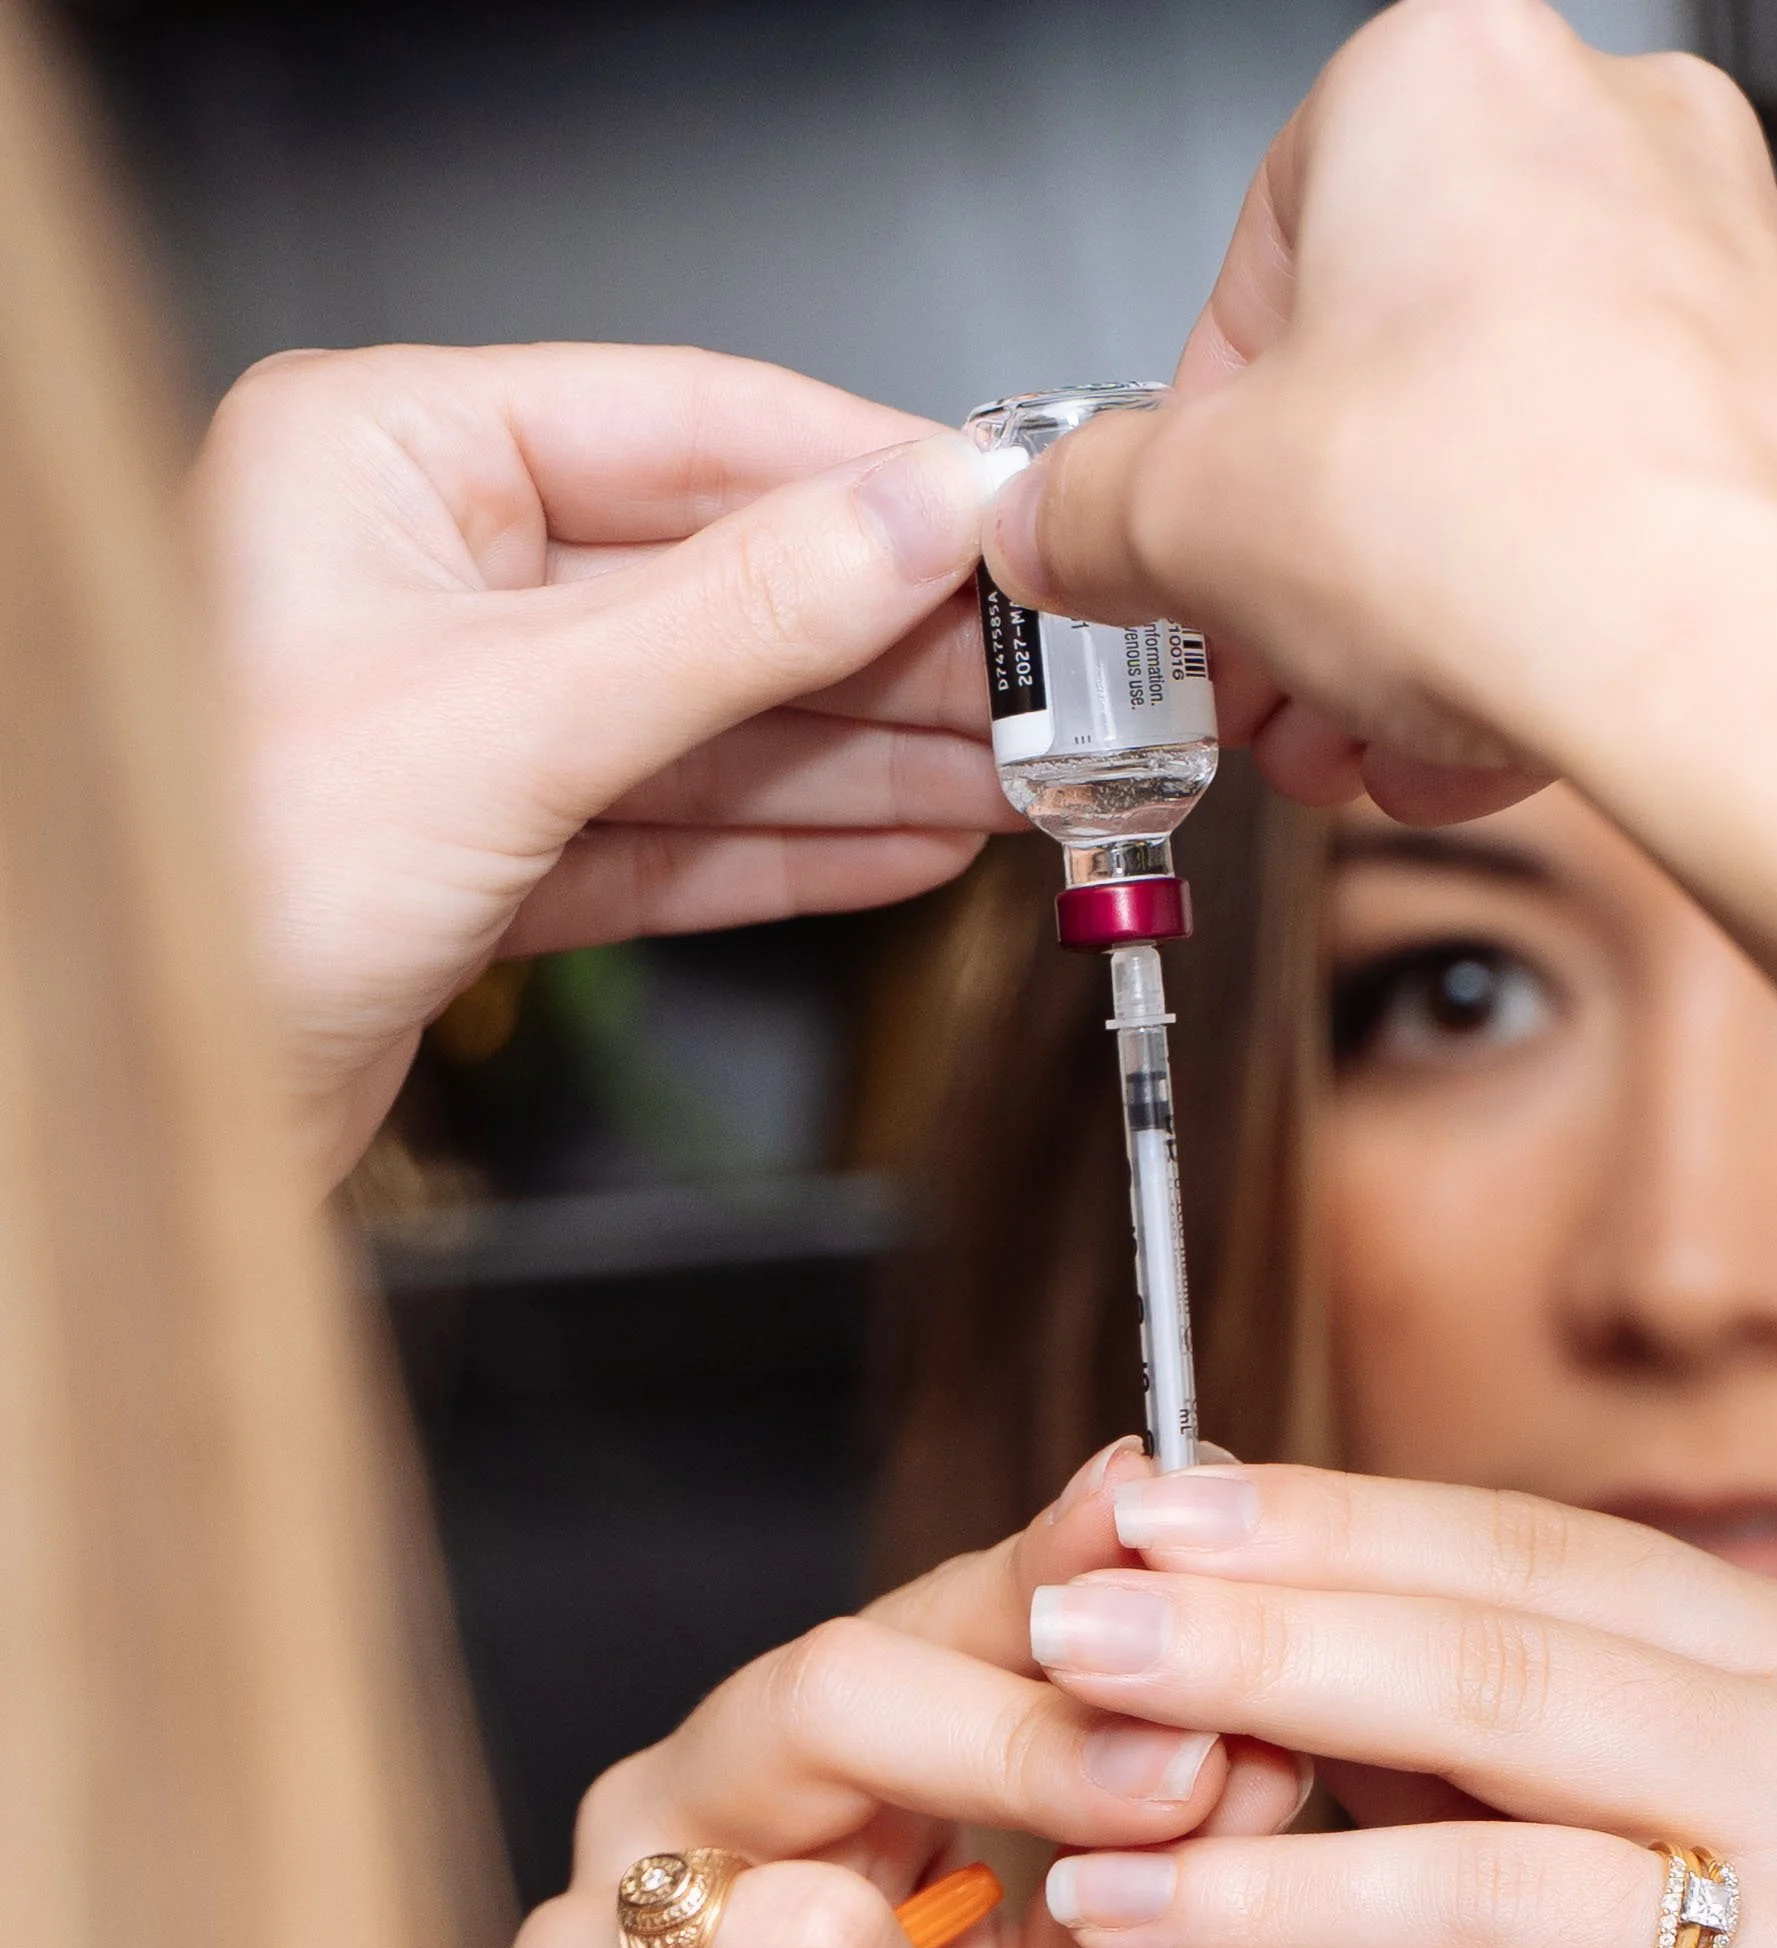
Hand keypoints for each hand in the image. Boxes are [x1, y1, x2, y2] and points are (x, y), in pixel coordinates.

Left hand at [192, 344, 1013, 1178]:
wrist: (135, 1104)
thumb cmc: (224, 883)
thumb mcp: (517, 719)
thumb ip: (737, 616)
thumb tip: (909, 520)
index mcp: (386, 455)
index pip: (684, 421)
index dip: (864, 471)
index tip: (1008, 510)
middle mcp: (422, 568)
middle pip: (718, 578)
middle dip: (891, 640)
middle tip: (1048, 672)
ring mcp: (459, 711)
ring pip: (713, 716)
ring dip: (871, 752)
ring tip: (1021, 770)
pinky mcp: (486, 848)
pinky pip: (676, 826)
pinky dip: (796, 842)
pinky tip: (913, 838)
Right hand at [475, 1445, 1302, 1947]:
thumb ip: (1166, 1864)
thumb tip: (1274, 1698)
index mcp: (842, 1772)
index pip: (942, 1619)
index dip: (1064, 1576)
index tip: (1191, 1520)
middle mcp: (705, 1817)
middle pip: (834, 1685)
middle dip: (1024, 1729)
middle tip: (1182, 1768)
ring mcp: (602, 1942)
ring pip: (761, 1862)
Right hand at [986, 0, 1776, 856]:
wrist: (1753, 669)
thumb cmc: (1520, 537)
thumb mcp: (1195, 529)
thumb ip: (1093, 512)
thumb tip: (1055, 523)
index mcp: (1444, 79)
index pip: (1257, 269)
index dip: (1201, 452)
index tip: (1186, 555)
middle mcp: (1613, 131)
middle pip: (1398, 371)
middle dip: (1318, 553)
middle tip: (1272, 665)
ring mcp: (1739, 258)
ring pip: (1522, 446)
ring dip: (1426, 603)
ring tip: (1379, 728)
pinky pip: (1639, 499)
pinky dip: (1560, 604)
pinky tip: (1506, 719)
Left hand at [1033, 1463, 1776, 1947]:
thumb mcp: (1504, 1830)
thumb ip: (1387, 1695)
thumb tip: (1166, 1520)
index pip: (1538, 1558)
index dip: (1324, 1528)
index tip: (1126, 1509)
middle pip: (1516, 1693)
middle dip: (1264, 1662)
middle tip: (1067, 1654)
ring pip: (1500, 1891)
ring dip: (1265, 1883)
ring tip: (1087, 1887)